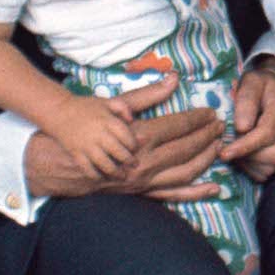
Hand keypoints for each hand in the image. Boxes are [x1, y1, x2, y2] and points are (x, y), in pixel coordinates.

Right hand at [25, 76, 225, 201]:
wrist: (54, 163)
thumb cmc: (82, 129)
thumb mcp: (113, 106)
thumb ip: (147, 95)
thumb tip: (173, 79)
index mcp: (138, 138)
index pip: (179, 126)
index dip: (198, 119)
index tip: (211, 112)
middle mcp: (143, 163)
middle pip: (186, 149)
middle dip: (207, 137)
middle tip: (220, 126)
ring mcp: (142, 182)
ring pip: (184, 172)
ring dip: (206, 159)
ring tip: (219, 147)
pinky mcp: (138, 194)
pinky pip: (172, 195)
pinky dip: (195, 192)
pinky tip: (214, 188)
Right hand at [47, 93, 137, 177]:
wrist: (58, 112)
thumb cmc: (86, 106)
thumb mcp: (106, 101)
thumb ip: (123, 108)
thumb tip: (132, 120)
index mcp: (107, 121)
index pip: (126, 136)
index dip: (133, 144)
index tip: (135, 148)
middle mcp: (98, 134)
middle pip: (118, 152)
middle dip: (129, 160)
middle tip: (134, 165)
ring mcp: (86, 145)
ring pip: (104, 163)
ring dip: (115, 172)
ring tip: (122, 176)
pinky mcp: (75, 153)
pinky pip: (87, 168)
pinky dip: (96, 175)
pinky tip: (103, 178)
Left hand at [222, 64, 274, 180]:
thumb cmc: (259, 86)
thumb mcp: (250, 82)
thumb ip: (245, 100)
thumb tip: (242, 127)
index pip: (267, 133)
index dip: (245, 146)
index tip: (224, 153)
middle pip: (273, 154)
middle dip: (246, 156)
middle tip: (227, 148)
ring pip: (272, 166)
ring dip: (249, 163)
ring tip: (235, 150)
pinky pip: (270, 171)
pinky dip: (254, 168)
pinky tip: (245, 155)